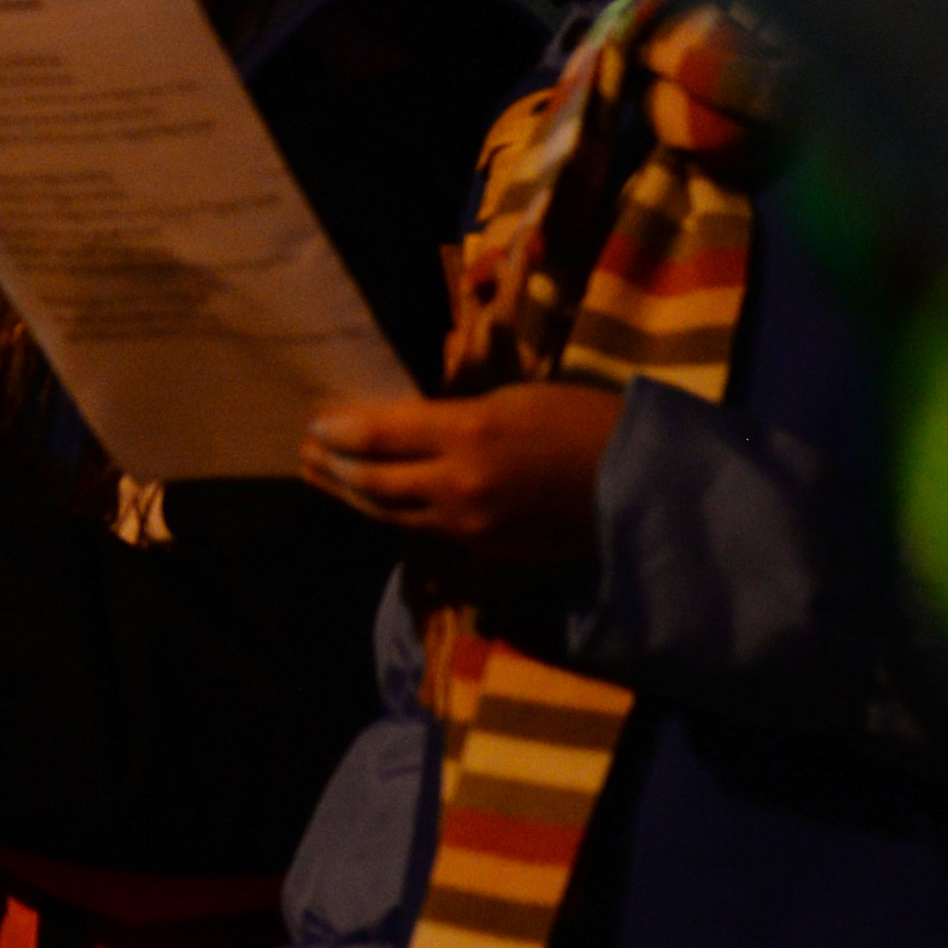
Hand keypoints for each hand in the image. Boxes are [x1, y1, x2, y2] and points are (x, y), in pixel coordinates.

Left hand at [300, 383, 621, 565]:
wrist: (641, 486)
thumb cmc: (586, 422)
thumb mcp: (518, 398)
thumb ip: (455, 412)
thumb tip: (404, 419)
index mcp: (469, 433)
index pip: (381, 434)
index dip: (340, 429)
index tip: (314, 422)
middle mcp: (458, 484)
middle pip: (374, 481)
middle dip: (333, 466)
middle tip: (305, 453)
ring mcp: (469, 524)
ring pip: (391, 514)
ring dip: (351, 496)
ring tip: (323, 478)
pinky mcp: (483, 549)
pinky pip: (425, 530)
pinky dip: (392, 514)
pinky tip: (377, 503)